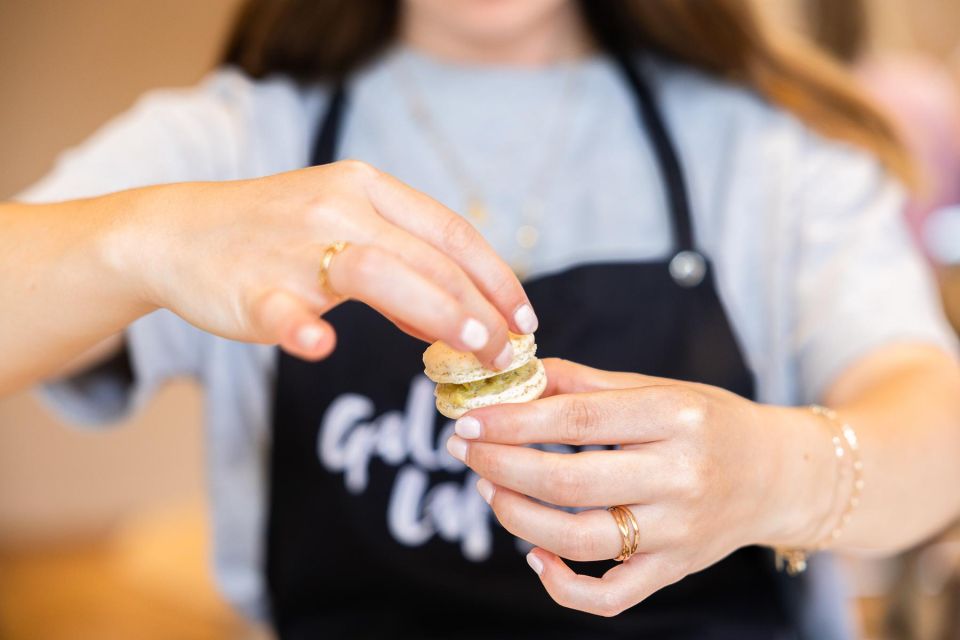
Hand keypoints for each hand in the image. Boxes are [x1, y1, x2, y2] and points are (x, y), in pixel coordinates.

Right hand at [107, 160, 535, 364]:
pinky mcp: (250, 286)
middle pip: (428, 258)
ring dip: (433, 311)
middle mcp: (337, 207)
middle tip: (510, 355)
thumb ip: (401, 267)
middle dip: (481, 309)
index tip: (525, 320)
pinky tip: (322, 347)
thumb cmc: (275, 236)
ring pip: (376, 273)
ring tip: (472, 351)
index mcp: (367, 188)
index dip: (496, 278)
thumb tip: (455, 320)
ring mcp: (293, 246)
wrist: (177, 232)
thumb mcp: (344, 228)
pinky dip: (302, 327)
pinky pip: (281, 306)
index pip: (450, 232)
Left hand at [445, 358, 832, 615]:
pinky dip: (562, 585)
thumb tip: (516, 378)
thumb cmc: (709, 422)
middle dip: (503, 466)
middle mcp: (682, 477)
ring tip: (491, 489)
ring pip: (580, 541)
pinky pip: (610, 596)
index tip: (470, 419)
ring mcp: (679, 532)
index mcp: (677, 418)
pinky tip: (535, 555)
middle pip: (571, 483)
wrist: (776, 475)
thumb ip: (584, 384)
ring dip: (518, 518)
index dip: (514, 421)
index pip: (579, 419)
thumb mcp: (657, 388)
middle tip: (465, 450)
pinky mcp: (675, 571)